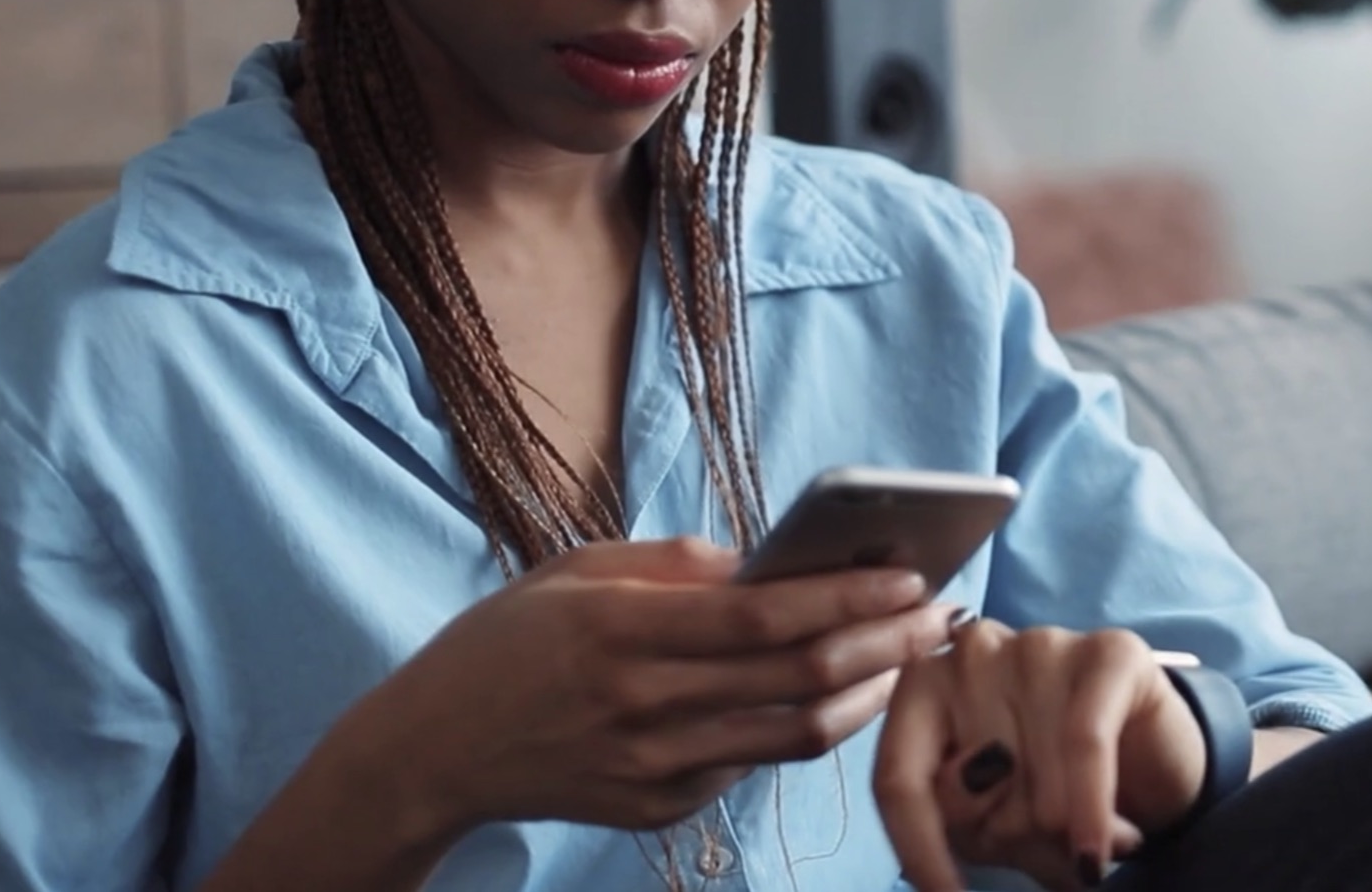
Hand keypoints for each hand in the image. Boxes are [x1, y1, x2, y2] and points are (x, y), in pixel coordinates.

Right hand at [334, 537, 960, 849]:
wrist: (429, 753)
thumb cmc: (506, 642)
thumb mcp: (574, 572)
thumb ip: (671, 563)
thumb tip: (764, 561)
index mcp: (622, 634)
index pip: (764, 619)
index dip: (848, 598)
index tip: (912, 576)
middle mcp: (642, 707)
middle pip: (797, 680)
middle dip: (886, 643)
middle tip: (942, 614)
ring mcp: (652, 769)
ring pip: (793, 736)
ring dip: (865, 693)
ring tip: (904, 653)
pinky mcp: (656, 810)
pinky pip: (750, 764)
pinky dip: (801, 726)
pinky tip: (831, 691)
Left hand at [873, 620, 1209, 891]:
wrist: (1149, 769)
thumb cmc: (1049, 794)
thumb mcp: (987, 823)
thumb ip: (958, 811)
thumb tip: (970, 785)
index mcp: (924, 690)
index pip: (899, 777)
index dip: (921, 849)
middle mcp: (974, 652)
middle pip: (967, 779)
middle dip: (1007, 828)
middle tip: (1045, 835)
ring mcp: (1041, 643)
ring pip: (1028, 768)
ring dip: (1061, 825)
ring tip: (1088, 833)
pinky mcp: (1110, 651)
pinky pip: (1087, 741)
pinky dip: (1091, 806)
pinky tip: (1102, 848)